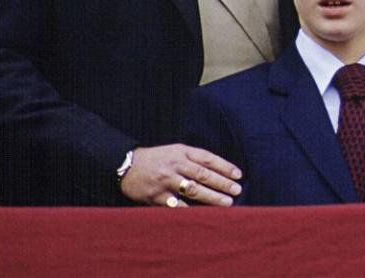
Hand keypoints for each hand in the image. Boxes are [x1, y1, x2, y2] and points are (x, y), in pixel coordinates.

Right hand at [119, 144, 242, 206]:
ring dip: (212, 197)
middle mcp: (175, 164)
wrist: (126, 165)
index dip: (225, 166)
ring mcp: (165, 180)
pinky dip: (190, 210)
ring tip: (227, 203)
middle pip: (203, 174)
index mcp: (182, 152)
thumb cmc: (157, 158)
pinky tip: (203, 215)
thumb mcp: (175, 151)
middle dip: (222, 183)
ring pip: (193, 189)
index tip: (239, 175)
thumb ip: (194, 159)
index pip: (208, 158)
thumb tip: (220, 171)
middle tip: (237, 190)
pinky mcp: (156, 196)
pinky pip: (176, 205)